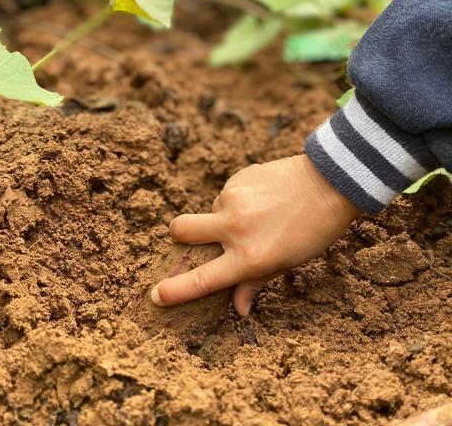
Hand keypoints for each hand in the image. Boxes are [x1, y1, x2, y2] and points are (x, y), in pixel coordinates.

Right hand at [151, 155, 360, 315]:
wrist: (330, 184)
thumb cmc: (313, 231)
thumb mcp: (286, 263)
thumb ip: (255, 283)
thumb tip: (238, 309)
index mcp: (249, 256)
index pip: (202, 280)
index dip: (175, 291)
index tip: (157, 295)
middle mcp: (235, 227)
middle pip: (181, 229)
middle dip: (178, 235)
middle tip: (191, 235)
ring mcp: (234, 199)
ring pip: (210, 209)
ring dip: (222, 215)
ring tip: (255, 213)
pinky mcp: (238, 177)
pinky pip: (226, 193)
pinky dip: (236, 200)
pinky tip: (261, 198)